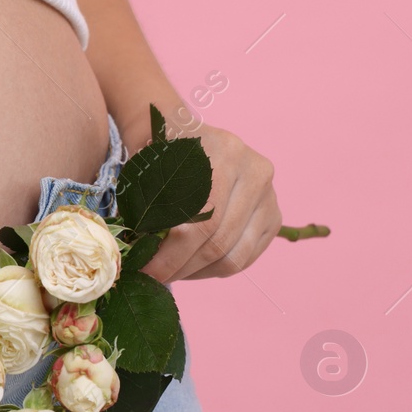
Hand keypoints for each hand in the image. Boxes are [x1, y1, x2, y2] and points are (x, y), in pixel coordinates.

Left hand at [142, 124, 281, 281]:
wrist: (184, 134)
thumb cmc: (157, 151)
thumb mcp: (145, 163)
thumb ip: (143, 202)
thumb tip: (137, 252)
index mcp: (224, 152)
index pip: (201, 221)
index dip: (170, 254)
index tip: (145, 270)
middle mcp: (255, 171)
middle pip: (218, 241)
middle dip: (181, 267)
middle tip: (154, 278)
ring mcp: (269, 195)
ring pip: (235, 256)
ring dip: (197, 272)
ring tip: (170, 272)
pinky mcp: (273, 216)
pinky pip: (246, 257)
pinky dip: (214, 269)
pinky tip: (190, 265)